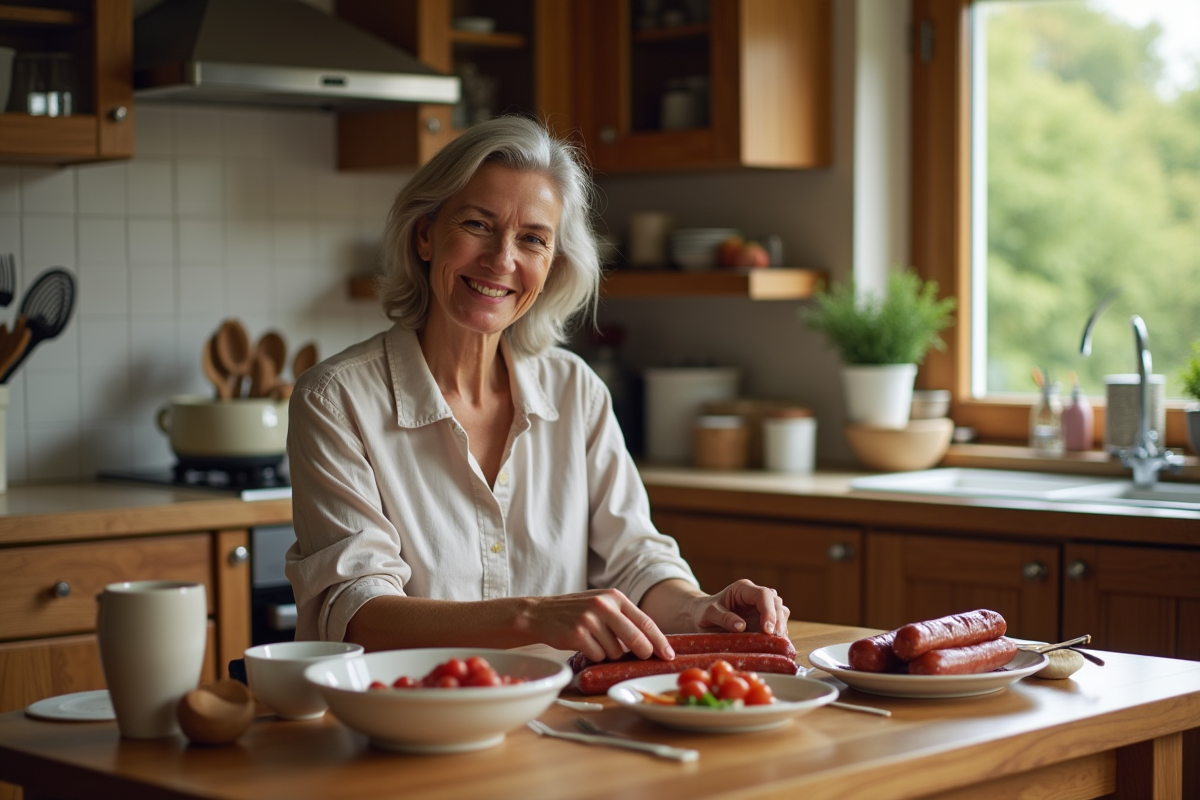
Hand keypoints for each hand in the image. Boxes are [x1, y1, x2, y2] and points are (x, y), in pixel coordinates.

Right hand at [522, 589, 674, 662]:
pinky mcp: (577, 634)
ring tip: (595, 641)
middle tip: (644, 657)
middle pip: (635, 638)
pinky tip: (584, 644)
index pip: (645, 621)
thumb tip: (651, 642)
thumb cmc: (576, 612)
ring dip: (609, 653)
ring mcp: (590, 620)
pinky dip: (594, 655)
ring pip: (615, 651)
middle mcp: (604, 605)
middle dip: (643, 652)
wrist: (540, 613)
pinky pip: (598, 656)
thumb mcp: (602, 605)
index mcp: (615, 597)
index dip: (659, 640)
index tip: (669, 654)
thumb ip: (624, 618)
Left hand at [693, 579, 789, 636]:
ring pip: (781, 613)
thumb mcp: (709, 613)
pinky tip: (775, 645)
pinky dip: (778, 635)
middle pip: (776, 603)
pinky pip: (777, 626)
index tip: (767, 630)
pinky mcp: (764, 621)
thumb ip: (724, 617)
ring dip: (781, 628)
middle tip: (775, 639)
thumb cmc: (704, 612)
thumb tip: (741, 626)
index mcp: (743, 589)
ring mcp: (762, 609)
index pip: (763, 594)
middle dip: (778, 621)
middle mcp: (756, 596)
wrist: (702, 617)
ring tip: (776, 643)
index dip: (769, 611)